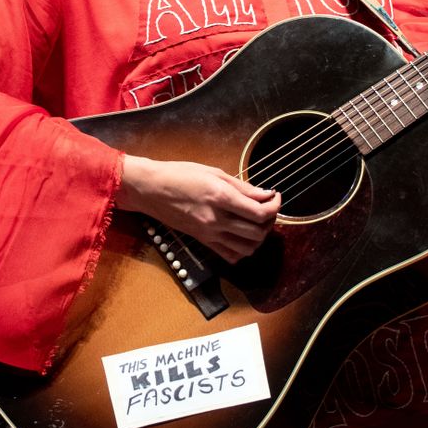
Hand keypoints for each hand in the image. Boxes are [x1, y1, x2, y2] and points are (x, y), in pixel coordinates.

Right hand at [115, 155, 280, 262]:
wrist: (151, 189)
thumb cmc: (179, 174)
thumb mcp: (214, 172)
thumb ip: (242, 186)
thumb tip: (265, 194)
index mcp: (220, 197)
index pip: (259, 212)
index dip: (275, 206)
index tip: (276, 196)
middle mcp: (216, 219)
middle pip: (257, 232)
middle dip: (270, 221)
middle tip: (269, 208)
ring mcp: (209, 234)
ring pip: (247, 249)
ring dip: (259, 238)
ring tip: (258, 222)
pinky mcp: (202, 241)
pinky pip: (230, 256)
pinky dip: (242, 250)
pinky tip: (242, 236)